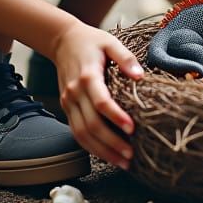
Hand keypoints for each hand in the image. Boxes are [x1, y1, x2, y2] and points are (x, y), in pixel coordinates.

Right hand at [51, 22, 143, 169]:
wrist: (63, 41)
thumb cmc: (91, 41)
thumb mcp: (111, 42)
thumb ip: (126, 58)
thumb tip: (140, 76)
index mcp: (87, 76)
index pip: (100, 102)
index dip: (116, 117)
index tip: (132, 129)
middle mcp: (75, 93)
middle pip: (91, 125)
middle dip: (111, 143)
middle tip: (131, 155)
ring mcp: (68, 102)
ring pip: (81, 134)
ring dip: (102, 151)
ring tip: (123, 162)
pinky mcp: (67, 108)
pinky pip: (76, 133)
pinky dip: (91, 147)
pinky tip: (108, 154)